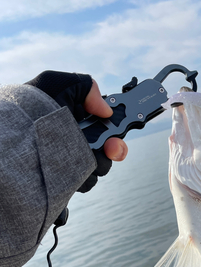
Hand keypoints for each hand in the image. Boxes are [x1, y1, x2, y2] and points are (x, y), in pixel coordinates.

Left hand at [25, 70, 127, 191]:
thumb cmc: (32, 107)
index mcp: (80, 122)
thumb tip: (105, 110)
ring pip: (101, 168)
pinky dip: (83, 177)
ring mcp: (74, 162)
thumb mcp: (59, 84)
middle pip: (111, 152)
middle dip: (115, 150)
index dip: (118, 131)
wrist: (15, 136)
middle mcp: (79, 142)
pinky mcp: (68, 180)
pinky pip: (87, 182)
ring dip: (98, 163)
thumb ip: (88, 88)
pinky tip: (69, 169)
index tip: (117, 134)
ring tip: (79, 156)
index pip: (109, 129)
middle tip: (110, 148)